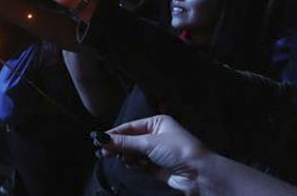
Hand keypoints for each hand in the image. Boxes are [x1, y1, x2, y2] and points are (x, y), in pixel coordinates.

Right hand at [94, 115, 210, 194]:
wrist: (200, 174)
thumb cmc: (177, 150)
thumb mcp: (148, 143)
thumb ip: (124, 142)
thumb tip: (100, 138)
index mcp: (157, 123)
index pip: (130, 127)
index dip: (114, 133)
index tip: (97, 139)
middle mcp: (157, 136)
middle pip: (130, 140)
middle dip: (118, 146)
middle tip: (101, 153)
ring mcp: (158, 153)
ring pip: (134, 153)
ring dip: (127, 157)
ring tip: (121, 159)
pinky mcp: (158, 168)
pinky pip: (140, 165)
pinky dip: (135, 165)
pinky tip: (133, 165)